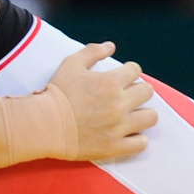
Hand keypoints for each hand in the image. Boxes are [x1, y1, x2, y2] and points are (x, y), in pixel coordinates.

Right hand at [50, 42, 156, 161]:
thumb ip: (92, 52)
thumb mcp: (71, 64)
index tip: (122, 77)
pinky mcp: (113, 147)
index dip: (129, 71)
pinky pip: (140, 144)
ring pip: (150, 117)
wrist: (42, 125)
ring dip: (143, 113)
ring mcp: (118, 127)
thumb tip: (110, 46)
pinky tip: (128, 134)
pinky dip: (137, 138)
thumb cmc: (56, 94)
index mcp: (110, 82)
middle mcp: (119, 104)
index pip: (136, 70)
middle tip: (126, 95)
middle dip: (138, 90)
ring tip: (131, 115)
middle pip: (147, 92)